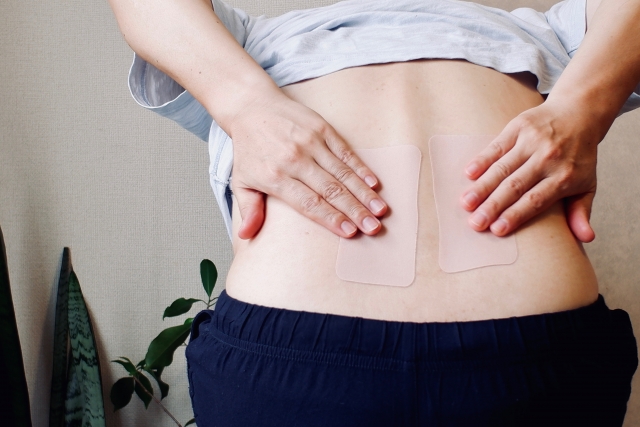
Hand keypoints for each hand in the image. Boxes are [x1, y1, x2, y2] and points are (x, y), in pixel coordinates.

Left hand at [228, 89, 387, 239]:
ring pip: (342, 172)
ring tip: (380, 210)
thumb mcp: (241, 181)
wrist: (250, 106)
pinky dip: (360, 168)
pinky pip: (344, 152)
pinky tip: (373, 183)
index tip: (350, 233)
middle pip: (330, 190)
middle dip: (354, 210)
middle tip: (373, 227)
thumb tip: (246, 236)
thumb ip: (249, 209)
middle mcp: (294, 159)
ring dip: (363, 193)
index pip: (308, 202)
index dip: (331, 218)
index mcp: (275, 176)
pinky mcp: (320, 128)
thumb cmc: (249, 149)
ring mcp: (309, 142)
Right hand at [460, 99, 598, 242]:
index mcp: (564, 176)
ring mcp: (532, 141)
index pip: (535, 200)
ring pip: (502, 168)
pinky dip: (482, 160)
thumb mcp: (587, 184)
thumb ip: (581, 211)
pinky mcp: (519, 127)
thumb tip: (587, 238)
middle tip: (475, 223)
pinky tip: (468, 174)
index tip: (497, 230)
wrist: (578, 113)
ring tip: (466, 203)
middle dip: (493, 206)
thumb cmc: (578, 156)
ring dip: (482, 187)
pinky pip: (497, 146)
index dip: (515, 215)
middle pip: (515, 186)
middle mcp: (548, 158)